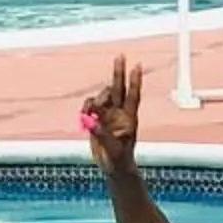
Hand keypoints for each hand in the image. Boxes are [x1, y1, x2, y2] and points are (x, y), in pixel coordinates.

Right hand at [81, 55, 141, 169]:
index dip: (135, 81)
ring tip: (89, 112)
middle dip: (119, 72)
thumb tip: (93, 121)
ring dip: (95, 100)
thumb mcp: (113, 149)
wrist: (113, 166)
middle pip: (119, 88)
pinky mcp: (97, 119)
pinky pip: (90, 105)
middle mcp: (120, 112)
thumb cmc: (119, 159)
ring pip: (101, 96)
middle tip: (120, 56)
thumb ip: (103, 135)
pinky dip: (86, 107)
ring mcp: (108, 114)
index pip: (133, 96)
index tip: (137, 66)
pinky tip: (85, 115)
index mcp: (129, 118)